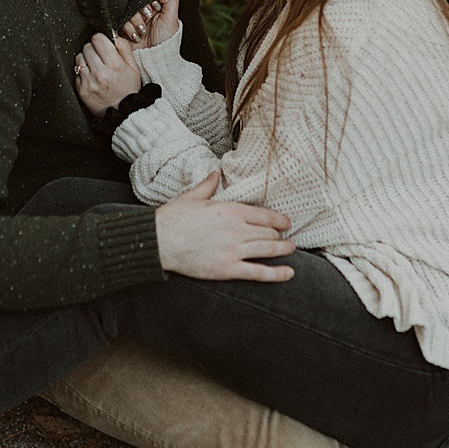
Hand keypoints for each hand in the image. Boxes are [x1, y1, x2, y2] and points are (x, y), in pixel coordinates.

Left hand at [75, 32, 142, 114]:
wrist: (124, 112)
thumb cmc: (129, 88)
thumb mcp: (133, 67)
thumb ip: (123, 47)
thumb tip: (111, 34)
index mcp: (114, 65)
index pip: (97, 39)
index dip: (100, 40)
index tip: (103, 44)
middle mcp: (100, 73)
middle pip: (87, 47)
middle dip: (93, 49)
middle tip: (100, 57)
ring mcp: (89, 82)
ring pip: (79, 58)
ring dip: (86, 59)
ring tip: (95, 67)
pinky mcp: (81, 90)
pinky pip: (76, 72)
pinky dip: (82, 73)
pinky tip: (92, 78)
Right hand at [122, 0, 180, 49]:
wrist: (155, 58)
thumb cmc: (166, 42)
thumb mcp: (173, 19)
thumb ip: (170, 0)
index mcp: (154, 9)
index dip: (147, 2)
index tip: (152, 9)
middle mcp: (142, 14)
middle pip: (134, 4)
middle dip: (140, 14)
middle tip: (147, 21)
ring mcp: (132, 22)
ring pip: (126, 13)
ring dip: (134, 23)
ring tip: (142, 32)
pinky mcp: (124, 30)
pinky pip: (120, 23)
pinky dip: (127, 29)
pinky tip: (135, 36)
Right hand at [154, 171, 295, 281]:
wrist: (158, 241)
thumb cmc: (172, 218)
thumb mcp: (191, 197)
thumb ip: (208, 185)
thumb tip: (216, 173)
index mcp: (230, 210)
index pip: (265, 215)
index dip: (279, 219)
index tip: (285, 222)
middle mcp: (237, 230)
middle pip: (269, 233)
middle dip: (279, 235)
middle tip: (285, 237)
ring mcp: (234, 250)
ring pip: (269, 250)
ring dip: (284, 250)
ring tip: (290, 249)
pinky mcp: (228, 269)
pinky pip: (259, 273)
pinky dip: (277, 274)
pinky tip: (289, 272)